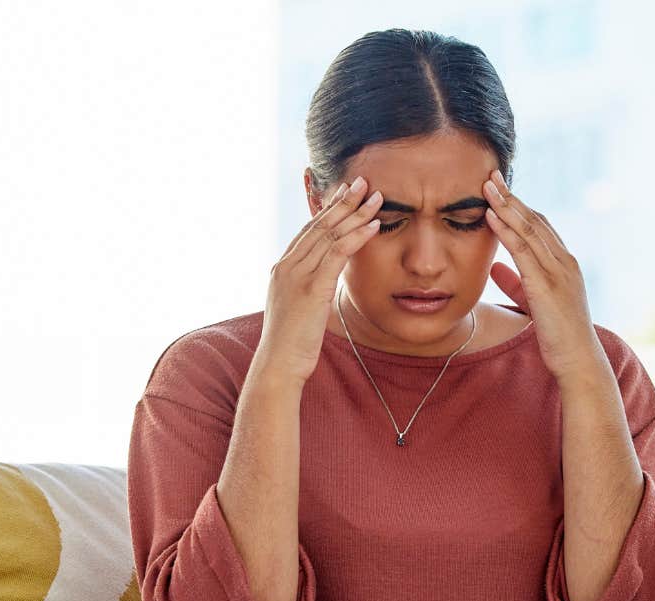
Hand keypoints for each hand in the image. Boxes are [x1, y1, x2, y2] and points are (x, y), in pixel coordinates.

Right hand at [256, 176, 384, 383]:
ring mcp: (297, 275)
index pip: (308, 231)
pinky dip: (357, 236)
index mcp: (283, 268)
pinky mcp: (311, 288)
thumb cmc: (291, 346)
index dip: (328, 210)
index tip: (345, 193)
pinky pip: (337, 253)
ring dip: (356, 213)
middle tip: (364, 182)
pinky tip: (374, 225)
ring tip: (376, 197)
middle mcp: (287, 265)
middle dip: (343, 202)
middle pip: (319, 225)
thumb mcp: (298, 311)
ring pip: (330, 234)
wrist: (278, 365)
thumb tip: (321, 285)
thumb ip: (308, 291)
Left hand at [482, 170, 602, 379]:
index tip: (500, 190)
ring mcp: (558, 272)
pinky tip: (491, 216)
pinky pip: (523, 250)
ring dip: (506, 205)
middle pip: (535, 219)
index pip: (541, 226)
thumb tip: (494, 267)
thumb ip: (516, 283)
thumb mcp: (535, 304)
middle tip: (491, 175)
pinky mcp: (547, 285)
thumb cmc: (560, 337)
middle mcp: (565, 262)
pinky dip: (506, 230)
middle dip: (511, 197)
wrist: (579, 360)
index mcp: (565, 264)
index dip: (520, 206)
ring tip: (487, 187)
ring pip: (529, 229)